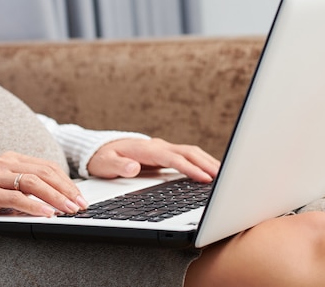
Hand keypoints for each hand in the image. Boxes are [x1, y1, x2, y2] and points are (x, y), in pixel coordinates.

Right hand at [0, 151, 88, 216]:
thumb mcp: (8, 185)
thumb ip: (28, 186)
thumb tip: (61, 198)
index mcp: (13, 158)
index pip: (47, 166)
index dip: (66, 182)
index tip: (80, 196)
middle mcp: (5, 163)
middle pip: (43, 173)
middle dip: (65, 190)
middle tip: (80, 205)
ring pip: (32, 183)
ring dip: (54, 197)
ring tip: (68, 210)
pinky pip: (16, 198)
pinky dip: (34, 206)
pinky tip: (46, 214)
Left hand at [87, 138, 219, 182]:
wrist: (99, 150)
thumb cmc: (102, 158)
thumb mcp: (104, 164)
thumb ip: (117, 166)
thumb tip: (133, 168)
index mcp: (145, 149)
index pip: (172, 158)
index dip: (189, 168)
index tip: (204, 178)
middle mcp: (157, 146)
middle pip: (188, 151)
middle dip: (207, 164)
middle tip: (225, 178)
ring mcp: (162, 149)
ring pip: (191, 152)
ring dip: (208, 162)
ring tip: (225, 176)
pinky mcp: (164, 154)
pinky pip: (187, 156)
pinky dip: (202, 162)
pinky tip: (211, 172)